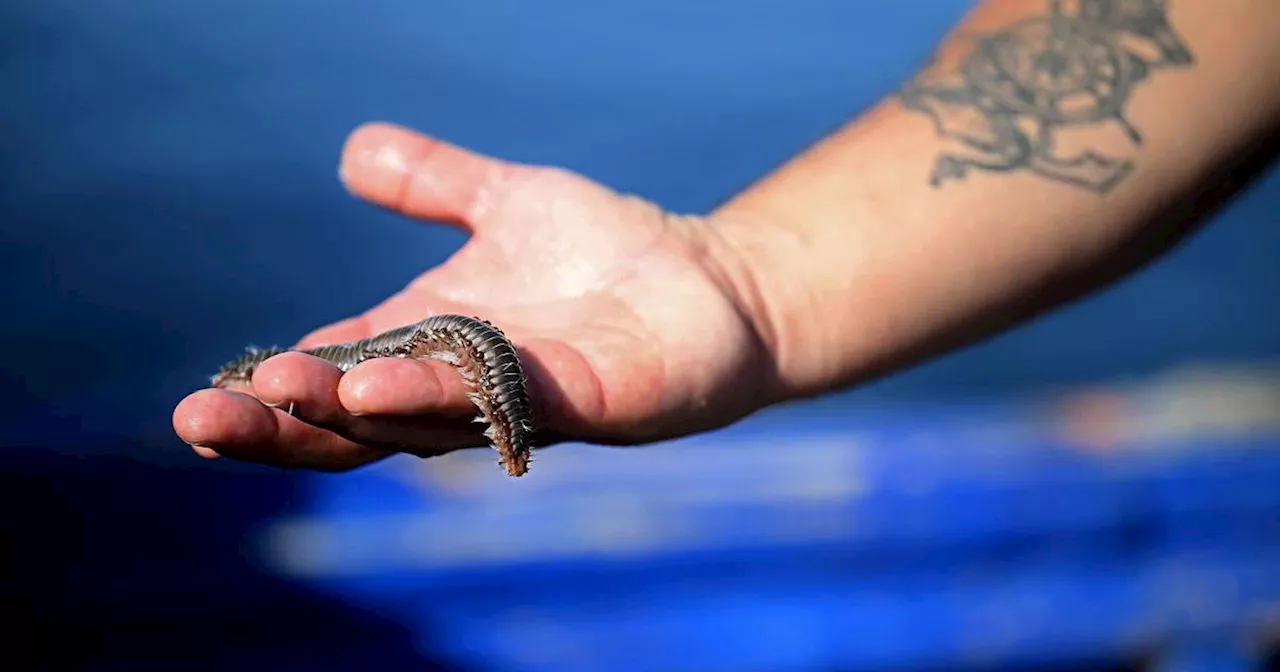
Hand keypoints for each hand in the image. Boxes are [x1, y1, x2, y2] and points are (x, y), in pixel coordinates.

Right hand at [172, 123, 780, 470]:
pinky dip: (446, 399)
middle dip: (280, 427)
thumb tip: (354, 152)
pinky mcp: (590, 401)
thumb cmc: (604, 252)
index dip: (270, 396)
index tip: (203, 399)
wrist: (711, 280)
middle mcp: (463, 388)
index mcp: (427, 347)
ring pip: (421, 424)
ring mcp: (522, 402)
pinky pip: (508, 404)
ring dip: (350, 412)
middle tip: (201, 420)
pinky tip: (392, 384)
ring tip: (288, 392)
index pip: (332, 383)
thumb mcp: (505, 202)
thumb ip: (434, 183)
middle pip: (354, 426)